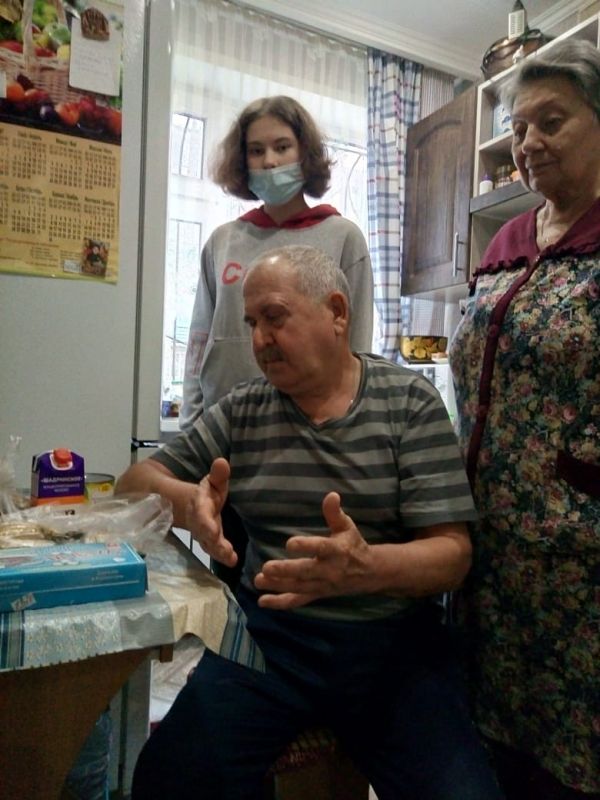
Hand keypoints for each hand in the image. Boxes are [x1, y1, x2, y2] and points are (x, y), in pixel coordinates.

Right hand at [185, 458, 237, 566]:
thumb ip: (218, 475)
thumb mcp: (213, 482)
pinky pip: (214, 551)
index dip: (206, 523)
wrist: (191, 505)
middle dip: (213, 541)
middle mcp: (200, 521)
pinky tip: (232, 561)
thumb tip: (222, 461)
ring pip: (209, 545)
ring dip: (219, 552)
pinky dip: (222, 557)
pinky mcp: (210, 542)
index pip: (201, 513)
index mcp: (200, 504)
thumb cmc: (209, 493)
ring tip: (230, 557)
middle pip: (204, 533)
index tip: (213, 531)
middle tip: (224, 550)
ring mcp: (203, 534)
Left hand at [254, 492, 371, 609]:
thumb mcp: (346, 527)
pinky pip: (298, 601)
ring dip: (278, 585)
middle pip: (305, 572)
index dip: (306, 546)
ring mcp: (322, 585)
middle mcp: (329, 570)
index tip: (289, 543)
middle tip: (266, 567)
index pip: (321, 548)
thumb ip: (335, 513)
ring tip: (258, 580)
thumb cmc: (353, 545)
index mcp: (337, 551)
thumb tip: (331, 495)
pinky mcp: (317, 594)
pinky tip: (262, 601)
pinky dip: (280, 603)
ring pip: (298, 587)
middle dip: (286, 571)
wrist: (369, 573)